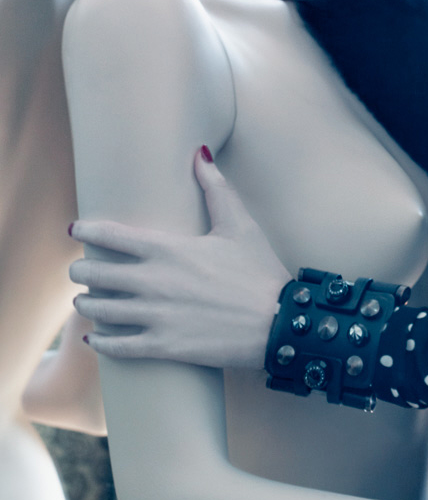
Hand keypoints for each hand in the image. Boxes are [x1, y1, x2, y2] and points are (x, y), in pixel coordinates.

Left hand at [69, 149, 291, 369]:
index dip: (87, 231)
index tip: (77, 230)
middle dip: (81, 271)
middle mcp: (153, 281)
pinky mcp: (162, 346)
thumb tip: (200, 153)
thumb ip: (215, 188)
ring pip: (99, 310)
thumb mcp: (240, 225)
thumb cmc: (260, 272)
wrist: (278, 322)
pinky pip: (117, 346)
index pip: (110, 235)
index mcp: (168, 248)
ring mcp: (155, 316)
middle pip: (95, 274)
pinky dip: (101, 342)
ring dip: (86, 304)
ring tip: (84, 301)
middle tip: (80, 271)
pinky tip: (96, 338)